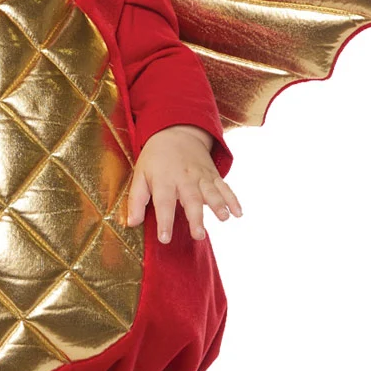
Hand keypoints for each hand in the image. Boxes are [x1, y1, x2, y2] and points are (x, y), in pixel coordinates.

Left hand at [126, 124, 241, 243]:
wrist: (176, 131)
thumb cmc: (155, 159)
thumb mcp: (140, 174)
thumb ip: (136, 200)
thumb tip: (131, 223)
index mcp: (163, 179)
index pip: (163, 202)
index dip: (164, 221)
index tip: (165, 238)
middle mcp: (184, 178)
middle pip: (191, 198)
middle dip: (196, 217)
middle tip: (198, 235)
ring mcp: (201, 176)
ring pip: (211, 191)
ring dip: (219, 205)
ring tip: (224, 219)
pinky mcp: (212, 175)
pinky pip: (224, 187)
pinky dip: (233, 199)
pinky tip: (238, 213)